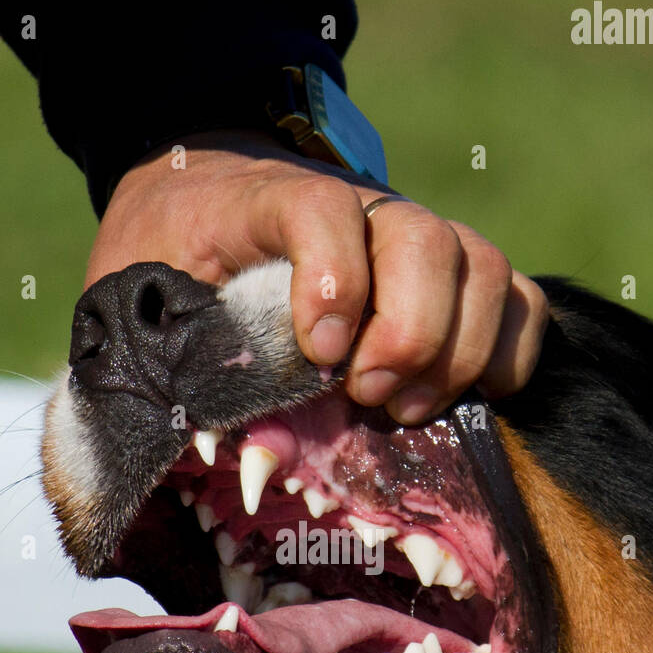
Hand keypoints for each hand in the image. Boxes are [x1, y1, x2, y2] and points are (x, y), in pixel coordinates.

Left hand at [85, 130, 549, 424]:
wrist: (201, 195)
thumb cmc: (166, 259)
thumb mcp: (135, 300)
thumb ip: (166, 360)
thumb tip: (223, 457)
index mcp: (261, 201)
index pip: (320, 207)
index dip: (333, 279)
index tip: (319, 353)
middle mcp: (356, 207)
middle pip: (421, 239)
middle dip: (408, 333)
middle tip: (367, 397)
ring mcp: (411, 237)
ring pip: (480, 266)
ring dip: (458, 351)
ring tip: (404, 410)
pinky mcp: (450, 275)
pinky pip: (517, 298)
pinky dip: (510, 352)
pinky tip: (467, 398)